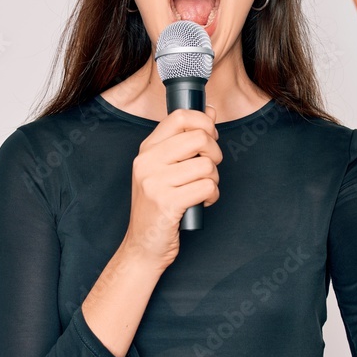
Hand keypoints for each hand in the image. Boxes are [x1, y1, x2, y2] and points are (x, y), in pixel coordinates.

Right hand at [124, 106, 221, 268]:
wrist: (142, 246)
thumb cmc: (158, 206)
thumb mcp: (164, 169)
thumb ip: (184, 140)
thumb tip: (208, 111)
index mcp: (147, 150)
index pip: (180, 117)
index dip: (204, 123)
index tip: (210, 137)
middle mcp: (147, 162)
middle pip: (199, 138)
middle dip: (215, 154)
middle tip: (209, 169)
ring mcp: (155, 182)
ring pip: (207, 165)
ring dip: (214, 180)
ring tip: (202, 190)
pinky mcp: (167, 203)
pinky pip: (207, 186)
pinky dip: (211, 196)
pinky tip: (201, 203)